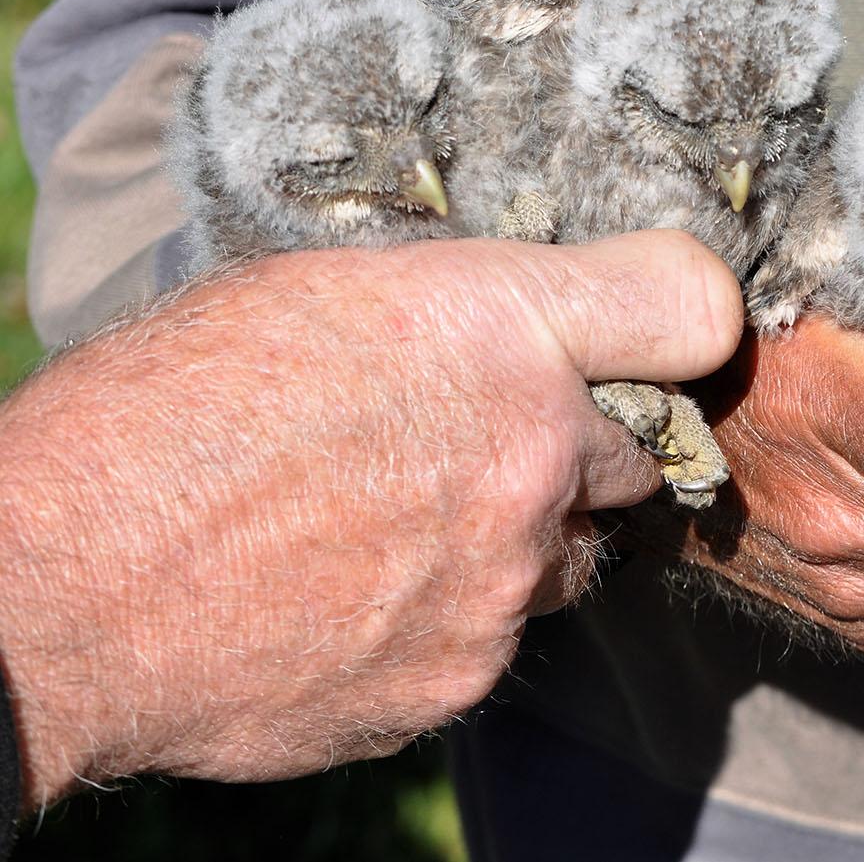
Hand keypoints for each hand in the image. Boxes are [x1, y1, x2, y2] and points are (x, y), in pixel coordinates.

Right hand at [0, 230, 741, 806]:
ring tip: (394, 525)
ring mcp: (505, 582)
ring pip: (567, 557)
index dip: (683, 321)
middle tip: (479, 443)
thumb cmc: (162, 410)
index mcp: (498, 325)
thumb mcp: (317, 293)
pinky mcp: (462, 679)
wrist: (59, 587)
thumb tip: (529, 334)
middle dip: (579, 447)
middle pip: (636, 452)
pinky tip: (351, 595)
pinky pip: (493, 638)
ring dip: (519, 540)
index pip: (689, 304)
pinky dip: (447, 618)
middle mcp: (532, 452)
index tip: (665, 337)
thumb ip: (459, 313)